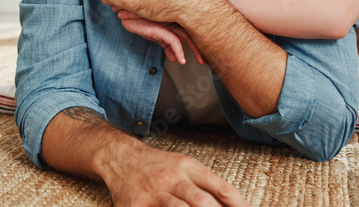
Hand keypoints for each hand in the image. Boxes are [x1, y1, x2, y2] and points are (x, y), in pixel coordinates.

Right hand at [102, 146, 248, 206]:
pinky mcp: (137, 205)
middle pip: (202, 202)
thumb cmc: (158, 166)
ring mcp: (154, 192)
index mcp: (188, 167)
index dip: (237, 205)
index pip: (220, 187)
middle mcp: (172, 178)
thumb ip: (206, 184)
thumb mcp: (184, 166)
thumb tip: (231, 204)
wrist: (120, 157)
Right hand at [119, 16, 205, 64]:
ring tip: (200, 61)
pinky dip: (178, 51)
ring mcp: (169, 24)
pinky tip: (180, 60)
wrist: (126, 14)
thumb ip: (168, 46)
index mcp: (177, 21)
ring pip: (188, 37)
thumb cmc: (142, 21)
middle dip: (203, 46)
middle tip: (210, 57)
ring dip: (195, 50)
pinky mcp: (161, 28)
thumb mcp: (157, 36)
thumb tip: (176, 59)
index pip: (194, 31)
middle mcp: (176, 21)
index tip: (208, 54)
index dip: (202, 42)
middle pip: (195, 33)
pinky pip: (173, 41)